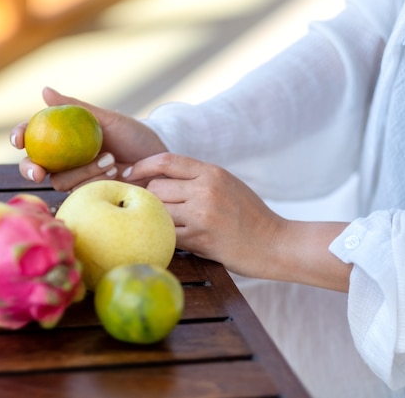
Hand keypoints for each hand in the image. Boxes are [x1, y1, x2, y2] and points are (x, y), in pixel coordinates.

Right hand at [10, 87, 166, 190]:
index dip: (20, 136)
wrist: (158, 161)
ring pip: (60, 181)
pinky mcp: (89, 196)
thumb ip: (76, 108)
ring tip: (110, 159)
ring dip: (83, 172)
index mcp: (64, 137)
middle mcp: (65, 159)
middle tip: (39, 172)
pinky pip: (80, 193)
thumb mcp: (108, 119)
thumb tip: (44, 90)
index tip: (19, 140)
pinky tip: (116, 173)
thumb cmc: (134, 135)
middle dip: (30, 169)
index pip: (32, 135)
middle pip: (34, 166)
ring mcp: (77, 179)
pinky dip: (96, 182)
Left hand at [123, 153, 352, 291]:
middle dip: (148, 198)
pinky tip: (168, 238)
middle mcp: (206, 189)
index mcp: (212, 172)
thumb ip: (198, 178)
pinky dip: (163, 235)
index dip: (142, 165)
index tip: (129, 173)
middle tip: (147, 208)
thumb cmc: (250, 216)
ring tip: (157, 224)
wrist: (274, 244)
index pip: (166, 160)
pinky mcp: (200, 239)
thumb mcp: (227, 184)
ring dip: (154, 218)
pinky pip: (167, 233)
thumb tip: (160, 176)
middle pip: (156, 187)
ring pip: (157, 210)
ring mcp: (202, 214)